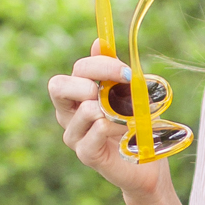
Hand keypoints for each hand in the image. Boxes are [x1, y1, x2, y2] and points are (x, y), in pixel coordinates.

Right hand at [48, 45, 155, 198]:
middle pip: (57, 86)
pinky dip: (112, 130)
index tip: (126, 72)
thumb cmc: (134, 124)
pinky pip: (94, 133)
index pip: (79, 69)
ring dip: (110, 111)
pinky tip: (122, 134)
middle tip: (111, 92)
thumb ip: (112, 70)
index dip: (101, 65)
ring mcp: (74, 135)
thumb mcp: (127, 92)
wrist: (146, 162)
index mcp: (76, 94)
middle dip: (87, 83)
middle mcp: (68, 114)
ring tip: (126, 120)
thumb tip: (99, 41)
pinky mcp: (85, 154)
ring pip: (82, 110)